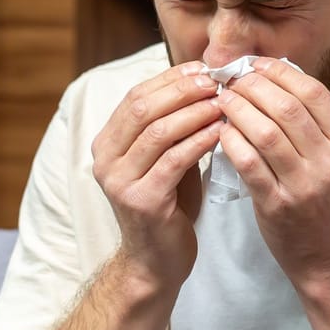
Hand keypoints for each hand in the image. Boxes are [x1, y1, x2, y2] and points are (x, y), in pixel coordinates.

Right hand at [92, 62, 226, 292]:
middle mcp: (105, 160)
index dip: (170, 79)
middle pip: (143, 108)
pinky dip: (199, 141)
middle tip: (216, 80)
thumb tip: (202, 83)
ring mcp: (119, 181)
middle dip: (182, 89)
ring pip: (158, 131)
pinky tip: (221, 131)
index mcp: (106, 144)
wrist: (155, 261)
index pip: (136, 96)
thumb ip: (172, 126)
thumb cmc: (167, 205)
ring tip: (224, 102)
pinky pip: (174, 160)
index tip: (203, 68)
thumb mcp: (163, 158)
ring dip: (194, 112)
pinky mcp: (141, 200)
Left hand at [216, 58, 329, 291]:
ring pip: (265, 132)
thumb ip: (316, 122)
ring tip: (222, 101)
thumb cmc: (329, 202)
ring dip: (238, 110)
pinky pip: (249, 163)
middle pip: (287, 107)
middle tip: (231, 80)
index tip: (255, 64)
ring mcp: (305, 185)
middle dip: (253, 87)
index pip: (312, 92)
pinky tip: (221, 132)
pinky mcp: (278, 205)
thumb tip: (277, 76)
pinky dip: (231, 142)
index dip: (279, 71)